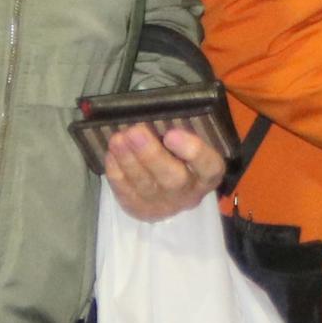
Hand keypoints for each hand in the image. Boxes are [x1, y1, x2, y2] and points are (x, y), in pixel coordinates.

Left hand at [101, 121, 227, 221]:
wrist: (169, 192)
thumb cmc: (180, 156)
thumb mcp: (187, 143)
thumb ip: (178, 131)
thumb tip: (153, 112)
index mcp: (207, 174)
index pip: (209, 166)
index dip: (192, 151)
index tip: (172, 134)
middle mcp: (188, 193)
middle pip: (173, 179)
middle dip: (151, 155)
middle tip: (135, 131)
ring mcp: (164, 205)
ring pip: (145, 186)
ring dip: (129, 161)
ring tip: (118, 139)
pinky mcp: (141, 210)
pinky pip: (126, 193)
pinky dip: (117, 172)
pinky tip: (112, 154)